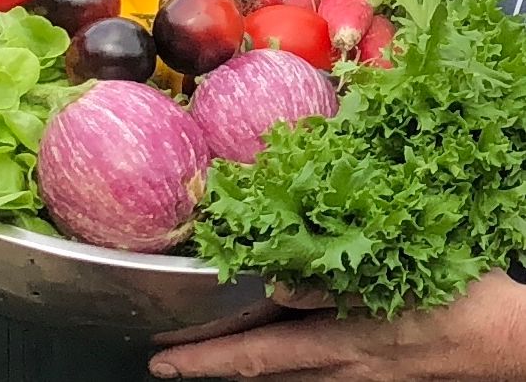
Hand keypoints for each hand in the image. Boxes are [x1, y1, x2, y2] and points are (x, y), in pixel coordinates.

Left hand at [149, 270, 525, 380]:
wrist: (513, 340)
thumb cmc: (457, 299)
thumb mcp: (395, 282)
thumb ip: (330, 285)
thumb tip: (276, 283)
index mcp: (341, 342)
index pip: (255, 355)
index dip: (206, 360)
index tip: (163, 362)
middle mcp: (341, 367)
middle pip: (260, 368)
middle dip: (210, 365)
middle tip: (166, 360)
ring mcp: (357, 374)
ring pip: (281, 372)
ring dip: (238, 363)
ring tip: (202, 353)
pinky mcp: (373, 371)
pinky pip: (309, 369)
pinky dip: (276, 362)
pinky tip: (269, 352)